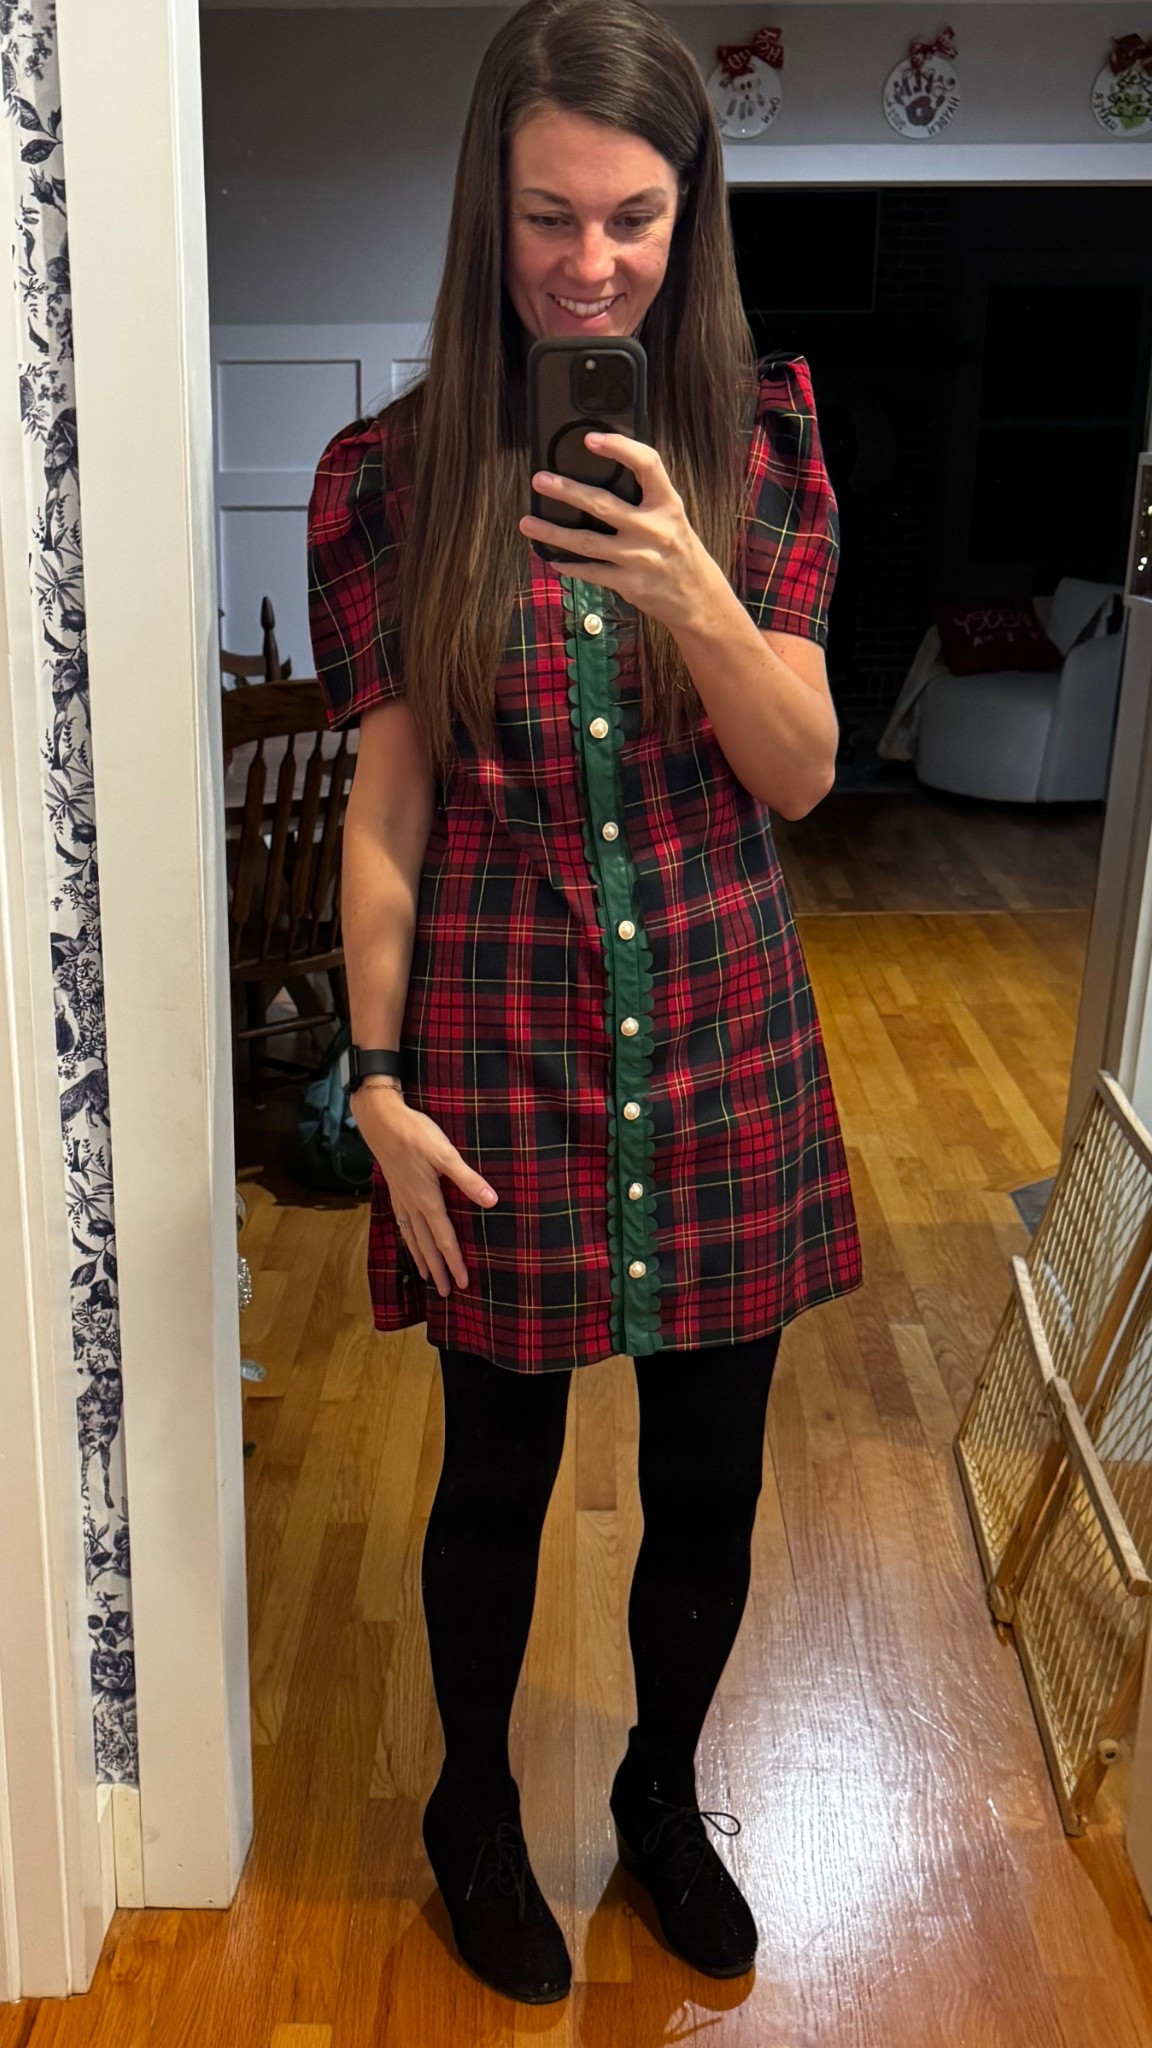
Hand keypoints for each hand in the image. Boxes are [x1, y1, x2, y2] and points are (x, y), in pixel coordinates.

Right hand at [351, 1087, 497, 1298]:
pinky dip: (407, 1238)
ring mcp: (401, 1198)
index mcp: (428, 1199)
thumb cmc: (415, 1134)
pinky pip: (402, 1223)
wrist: (380, 1120)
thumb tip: (492, 1202)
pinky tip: (409, 1240)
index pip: (444, 1239)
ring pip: (412, 1236)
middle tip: (444, 1292)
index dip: (454, 1262)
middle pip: (427, 1244)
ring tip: (425, 1276)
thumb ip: (468, 1179)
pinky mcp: (395, 1189)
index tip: (462, 1283)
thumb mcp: (445, 1153)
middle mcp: (413, 1204)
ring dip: (421, 1257)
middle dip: (437, 1269)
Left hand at [519, 432, 724, 631]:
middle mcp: (653, 529)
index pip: (646, 464)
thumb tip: (601, 475)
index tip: (591, 439)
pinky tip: (552, 559)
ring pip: (587, 542)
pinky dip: (569, 566)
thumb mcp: (673, 517)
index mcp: (667, 504)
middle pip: (603, 504)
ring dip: (553, 532)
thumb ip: (645, 498)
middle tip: (539, 480)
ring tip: (527, 522)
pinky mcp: (628, 584)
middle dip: (567, 491)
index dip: (619, 447)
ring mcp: (639, 558)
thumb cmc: (680, 551)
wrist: (698, 598)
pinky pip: (591, 572)